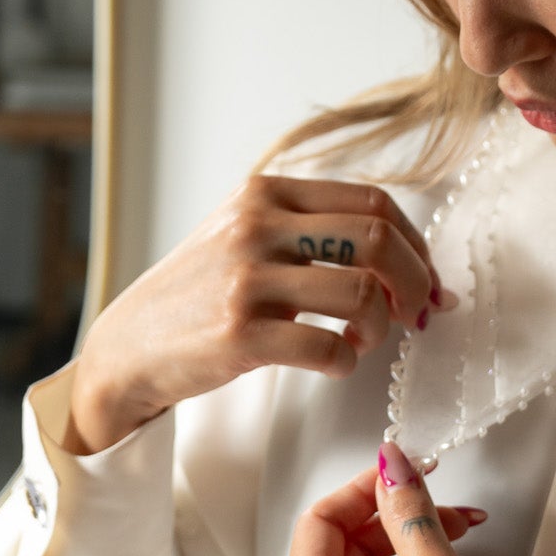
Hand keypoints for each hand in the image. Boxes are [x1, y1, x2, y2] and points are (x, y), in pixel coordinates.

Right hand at [66, 174, 453, 452]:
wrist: (129, 346)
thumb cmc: (199, 294)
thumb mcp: (245, 233)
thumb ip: (313, 229)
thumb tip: (406, 254)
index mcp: (266, 194)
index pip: (372, 203)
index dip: (416, 243)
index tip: (427, 277)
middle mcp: (256, 226)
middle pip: (377, 239)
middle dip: (416, 281)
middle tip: (418, 312)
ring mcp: (246, 279)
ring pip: (361, 294)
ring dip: (380, 326)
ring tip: (362, 340)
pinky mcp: (240, 334)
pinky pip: (328, 347)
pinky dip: (346, 361)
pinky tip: (334, 362)